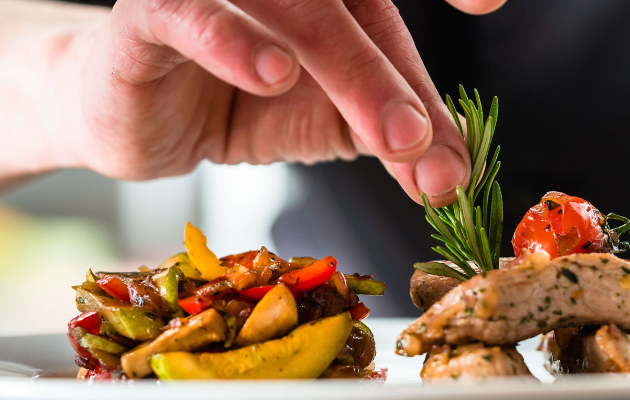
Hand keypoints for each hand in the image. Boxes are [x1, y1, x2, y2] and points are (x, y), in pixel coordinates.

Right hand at [64, 0, 487, 205]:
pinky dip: (233, 41)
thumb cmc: (245, 99)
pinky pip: (190, 14)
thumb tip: (452, 178)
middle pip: (358, 7)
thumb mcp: (337, 121)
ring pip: (295, 11)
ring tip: (389, 134)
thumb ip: (396, 138)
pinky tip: (274, 72)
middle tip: (428, 143)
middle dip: (399, 74)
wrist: (141, 120)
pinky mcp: (150, 11)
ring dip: (349, 70)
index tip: (488, 4)